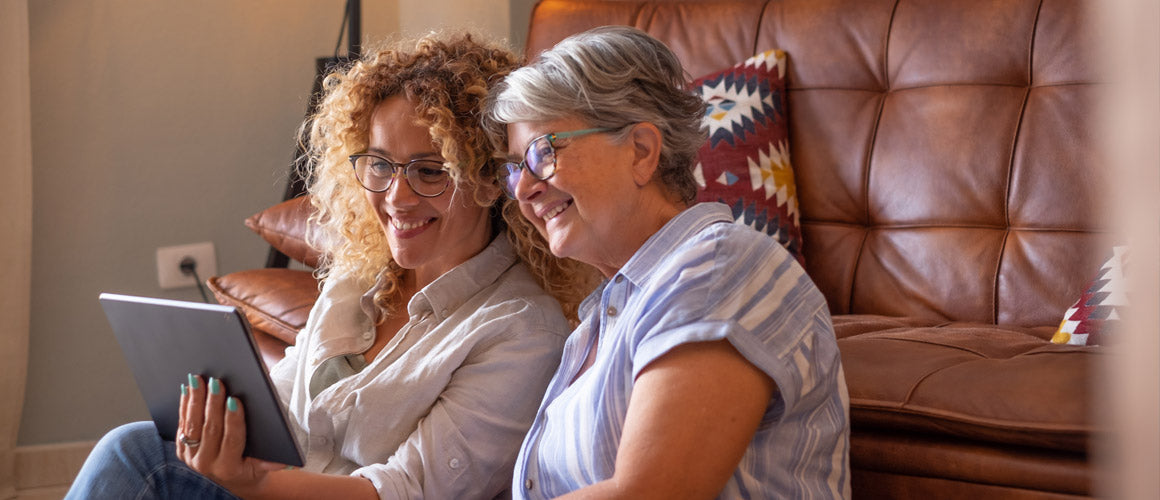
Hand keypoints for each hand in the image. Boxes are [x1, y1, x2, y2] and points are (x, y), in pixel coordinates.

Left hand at [177, 374, 284, 496]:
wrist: (233, 478)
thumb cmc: (252, 464)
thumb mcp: (263, 465)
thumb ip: (271, 462)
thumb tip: (285, 462)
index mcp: (229, 468)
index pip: (232, 440)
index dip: (233, 420)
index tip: (235, 400)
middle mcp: (207, 465)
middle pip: (210, 429)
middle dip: (213, 403)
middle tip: (216, 382)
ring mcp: (191, 458)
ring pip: (192, 425)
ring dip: (195, 400)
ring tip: (198, 380)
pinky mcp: (182, 449)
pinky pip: (181, 424)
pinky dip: (185, 405)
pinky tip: (188, 389)